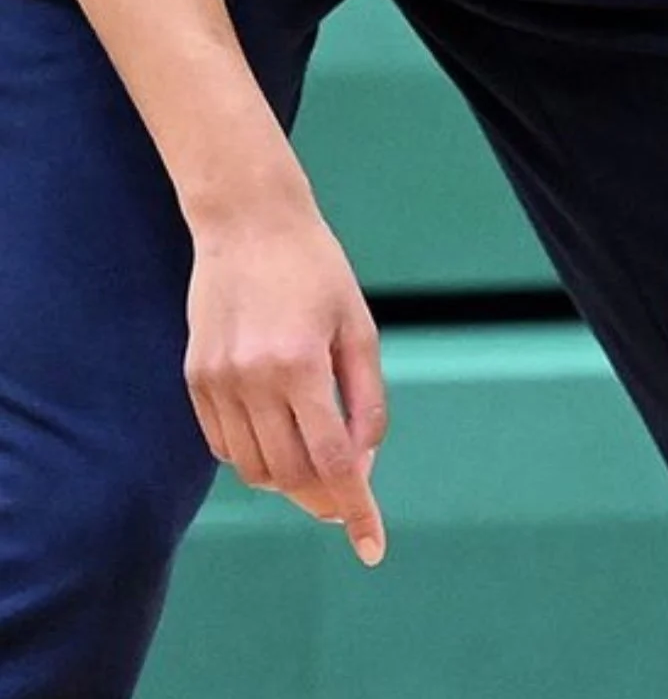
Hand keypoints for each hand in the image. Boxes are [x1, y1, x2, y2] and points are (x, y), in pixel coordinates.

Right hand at [185, 197, 387, 564]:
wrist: (247, 221)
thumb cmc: (316, 270)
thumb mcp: (358, 327)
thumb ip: (365, 400)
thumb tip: (361, 466)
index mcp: (302, 363)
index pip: (333, 462)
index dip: (356, 508)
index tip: (371, 547)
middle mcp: (254, 378)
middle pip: (292, 475)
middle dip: (325, 496)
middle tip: (348, 495)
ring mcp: (218, 380)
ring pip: (255, 469)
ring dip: (289, 478)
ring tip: (313, 457)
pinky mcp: (195, 378)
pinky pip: (223, 445)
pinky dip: (253, 455)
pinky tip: (276, 433)